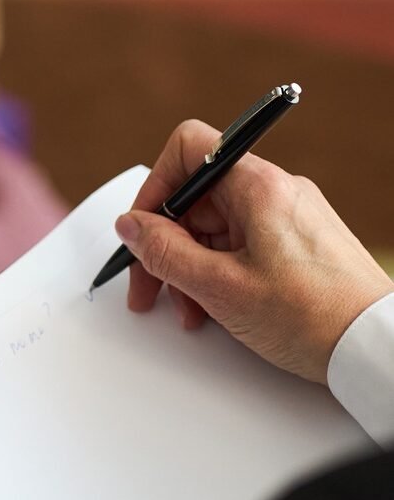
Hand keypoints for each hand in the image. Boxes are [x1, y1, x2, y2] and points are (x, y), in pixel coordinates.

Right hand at [118, 120, 392, 382]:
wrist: (380, 350)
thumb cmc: (315, 317)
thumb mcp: (220, 287)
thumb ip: (164, 251)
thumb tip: (131, 226)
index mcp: (257, 186)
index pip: (187, 149)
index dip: (155, 186)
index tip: (143, 229)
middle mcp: (276, 189)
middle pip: (198, 197)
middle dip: (168, 242)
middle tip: (151, 287)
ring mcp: (291, 214)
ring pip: (218, 224)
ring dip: (193, 263)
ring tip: (192, 309)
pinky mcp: (301, 240)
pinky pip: (244, 241)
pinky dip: (222, 268)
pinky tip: (219, 306)